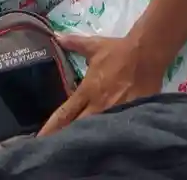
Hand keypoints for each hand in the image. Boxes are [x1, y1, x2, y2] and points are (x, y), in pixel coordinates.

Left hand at [38, 34, 163, 135]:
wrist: (147, 54)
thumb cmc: (118, 51)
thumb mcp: (94, 46)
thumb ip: (74, 44)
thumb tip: (57, 37)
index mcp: (87, 91)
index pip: (65, 114)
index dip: (51, 127)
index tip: (39, 139)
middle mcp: (98, 105)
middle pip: (78, 128)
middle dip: (67, 137)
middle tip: (55, 147)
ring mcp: (114, 112)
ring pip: (96, 131)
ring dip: (86, 138)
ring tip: (76, 149)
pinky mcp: (130, 114)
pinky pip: (116, 129)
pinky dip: (108, 136)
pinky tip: (105, 144)